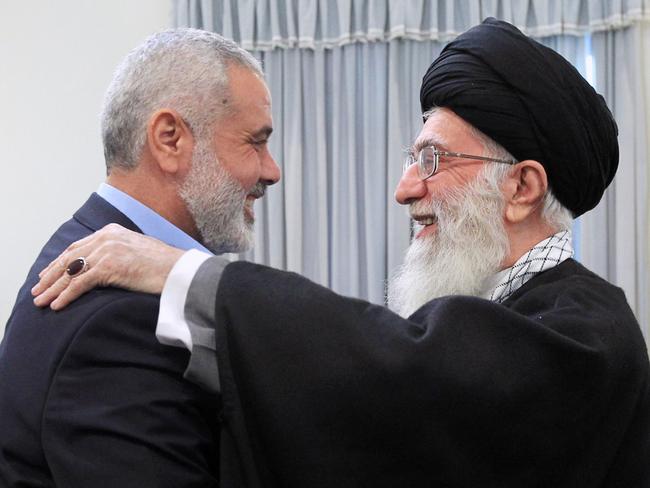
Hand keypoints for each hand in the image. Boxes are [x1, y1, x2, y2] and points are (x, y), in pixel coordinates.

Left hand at [32, 223, 184, 309]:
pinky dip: (66, 295)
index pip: (77, 248)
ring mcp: (107, 251)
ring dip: (53, 288)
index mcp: (111, 231)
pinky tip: (57, 305)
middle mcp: (106, 237)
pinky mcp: (110, 267)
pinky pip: (80, 283)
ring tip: (40, 301)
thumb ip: (118, 253)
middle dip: (50, 276)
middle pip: (69, 258)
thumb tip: (104, 267)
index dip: (59, 262)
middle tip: (37, 290)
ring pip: (71, 271)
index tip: (47, 274)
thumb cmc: (164, 265)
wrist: (179, 270)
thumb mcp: (137, 252)